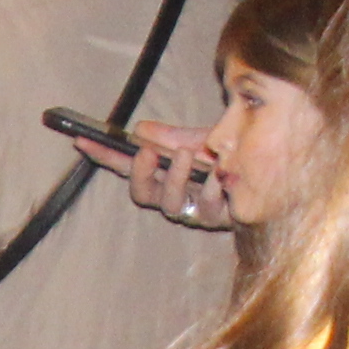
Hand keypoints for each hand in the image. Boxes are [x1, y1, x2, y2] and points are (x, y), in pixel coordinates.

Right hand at [95, 116, 233, 228]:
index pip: (124, 167)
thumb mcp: (195, 139)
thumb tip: (139, 129)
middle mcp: (171, 197)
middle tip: (148, 151)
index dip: (103, 156)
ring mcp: (193, 211)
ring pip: (172, 204)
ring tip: (188, 155)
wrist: (265, 166)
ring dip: (176, 178)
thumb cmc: (227, 154)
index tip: (83, 141)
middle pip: (142, 194)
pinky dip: (212, 189)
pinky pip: (208, 208)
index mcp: (160, 177)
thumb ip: (167, 137)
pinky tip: (219, 175)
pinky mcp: (218, 219)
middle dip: (141, 173)